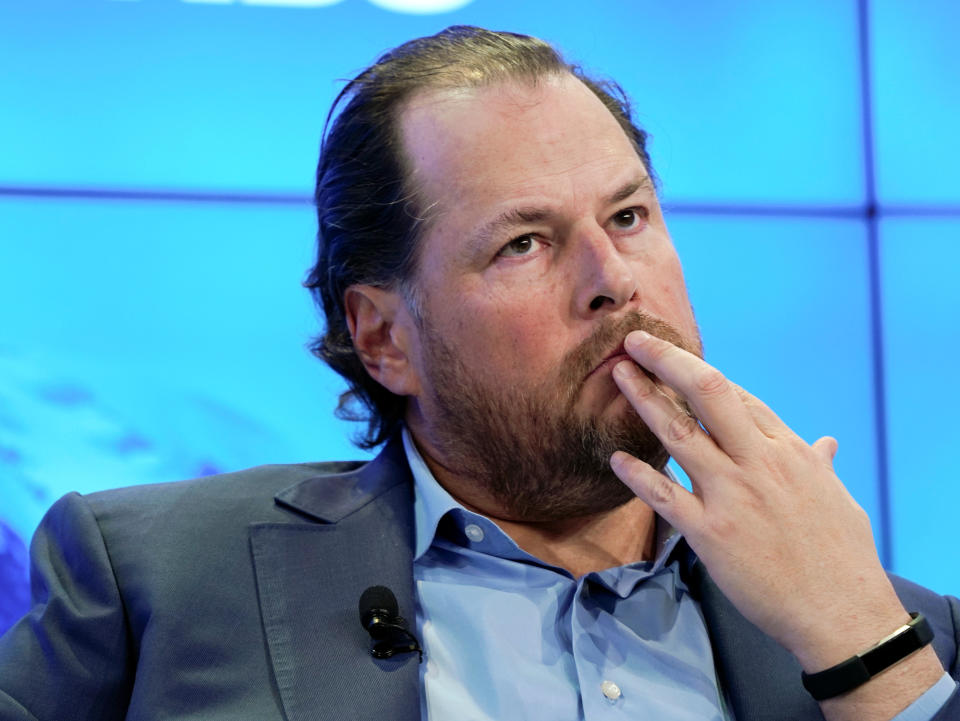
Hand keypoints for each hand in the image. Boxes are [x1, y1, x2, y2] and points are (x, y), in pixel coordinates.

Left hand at [608, 329, 909, 670]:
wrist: (841, 614)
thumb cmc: (843, 556)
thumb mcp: (837, 498)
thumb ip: (820, 465)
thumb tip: (826, 443)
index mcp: (788, 451)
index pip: (738, 396)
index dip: (700, 373)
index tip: (673, 360)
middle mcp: (758, 463)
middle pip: (707, 394)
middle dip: (668, 362)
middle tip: (634, 341)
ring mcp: (731, 496)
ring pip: (678, 434)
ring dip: (644, 400)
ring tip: (619, 375)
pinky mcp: (709, 534)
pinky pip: (663, 496)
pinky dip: (636, 475)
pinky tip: (615, 458)